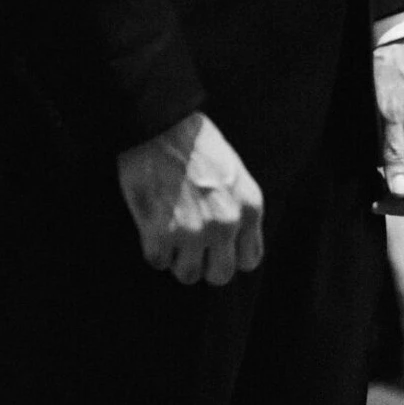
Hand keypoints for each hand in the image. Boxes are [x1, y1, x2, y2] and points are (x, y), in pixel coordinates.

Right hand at [117, 112, 264, 286]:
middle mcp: (227, 224)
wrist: (161, 128)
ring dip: (177, 260)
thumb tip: (232, 242)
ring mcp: (194, 232)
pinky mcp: (160, 234)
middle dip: (205, 265)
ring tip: (170, 234)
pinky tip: (153, 227)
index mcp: (250, 208)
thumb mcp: (235, 175)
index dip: (230, 257)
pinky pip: (158, 262)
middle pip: (220, 276)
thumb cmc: (197, 146)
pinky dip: (153, 250)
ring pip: (188, 275)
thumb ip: (238, 209)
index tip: (216, 249)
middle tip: (190, 247)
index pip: (250, 261)